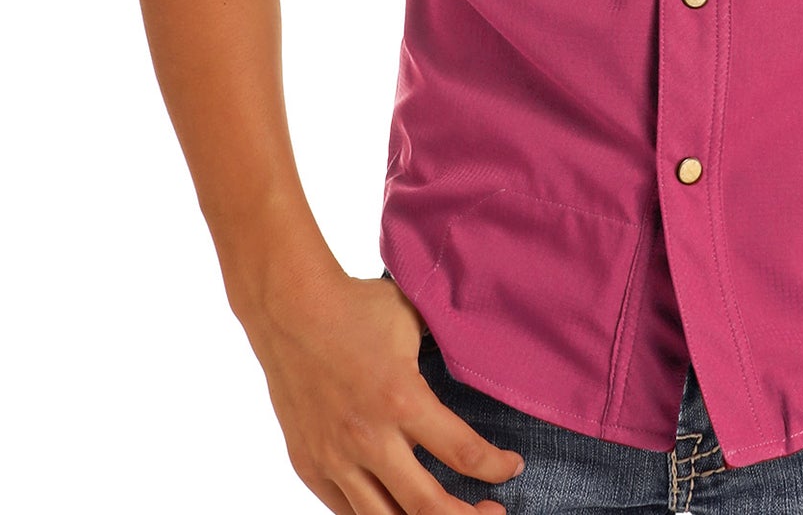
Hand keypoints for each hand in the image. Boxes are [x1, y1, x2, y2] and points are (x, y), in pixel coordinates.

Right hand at [239, 265, 526, 513]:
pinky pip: (348, 512)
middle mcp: (368, 438)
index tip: (513, 467)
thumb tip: (479, 358)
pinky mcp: (310, 467)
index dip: (496, 467)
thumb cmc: (355, 307)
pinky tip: (400, 507)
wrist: (289, 309)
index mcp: (401, 399)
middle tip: (493, 513)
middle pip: (428, 507)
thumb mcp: (412, 320)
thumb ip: (444, 348)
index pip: (464, 454)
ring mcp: (334, 459)